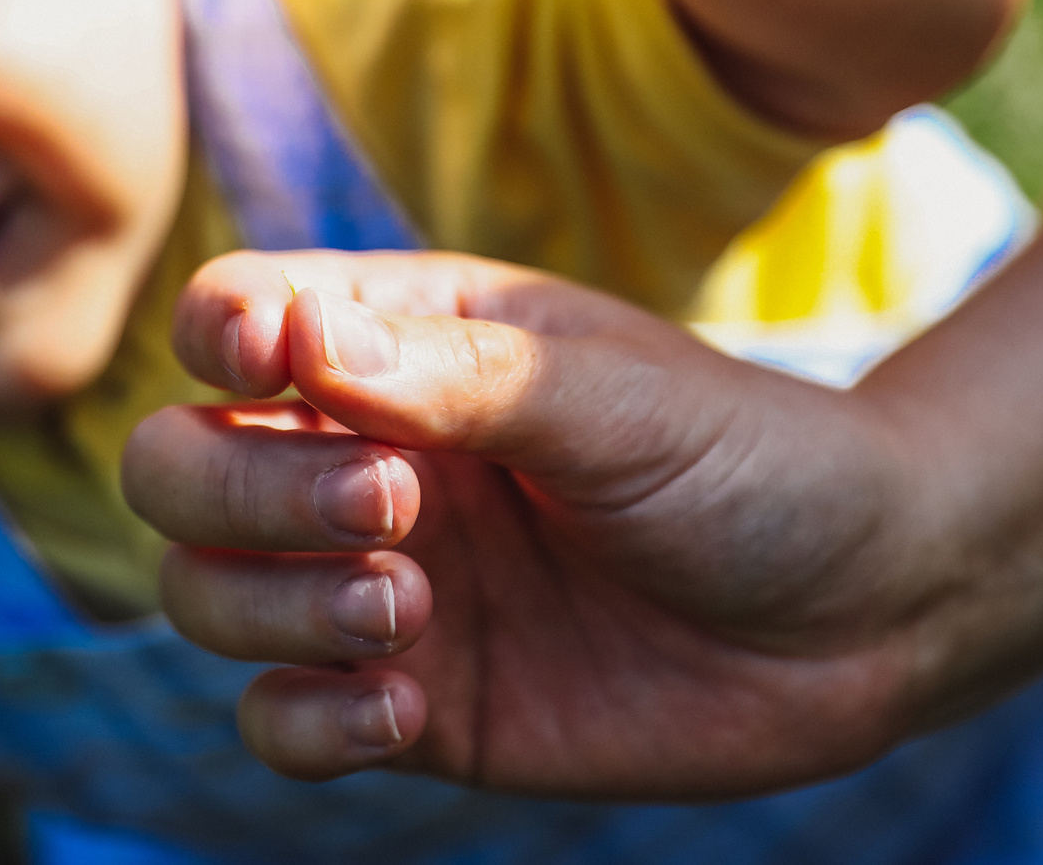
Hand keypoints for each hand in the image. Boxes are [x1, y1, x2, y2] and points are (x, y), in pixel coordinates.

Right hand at [119, 251, 930, 794]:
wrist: (864, 609)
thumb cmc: (747, 460)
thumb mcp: (614, 398)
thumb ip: (456, 375)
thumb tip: (288, 334)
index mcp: (406, 345)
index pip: (235, 319)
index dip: (220, 338)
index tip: (275, 365)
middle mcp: (366, 458)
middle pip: (178, 466)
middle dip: (245, 491)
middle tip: (396, 510)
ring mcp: (381, 582)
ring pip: (207, 594)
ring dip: (274, 605)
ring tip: (408, 610)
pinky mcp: (417, 702)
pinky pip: (280, 722)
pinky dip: (305, 721)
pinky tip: (404, 710)